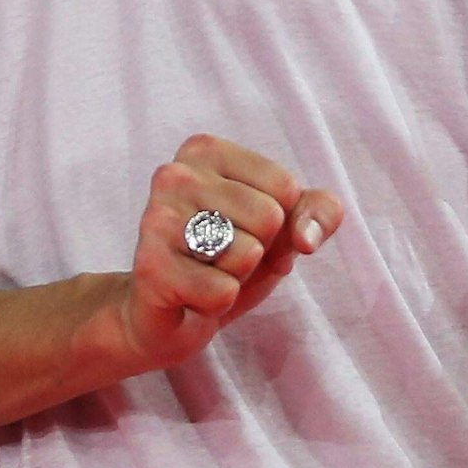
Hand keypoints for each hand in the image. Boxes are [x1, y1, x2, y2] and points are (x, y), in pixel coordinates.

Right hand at [112, 134, 343, 373]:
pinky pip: (222, 291)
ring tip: (205, 274)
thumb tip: (306, 238)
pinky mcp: (150, 265)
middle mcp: (175, 174)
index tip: (243, 229)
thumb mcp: (283, 229)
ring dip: (236, 278)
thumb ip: (317, 212)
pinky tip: (189, 297)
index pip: (286, 187)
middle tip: (222, 257)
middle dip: (257, 251)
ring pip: (247, 254)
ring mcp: (158, 217)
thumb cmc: (227, 260)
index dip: (279, 223)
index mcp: (205, 151)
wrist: (169, 316)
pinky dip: (217, 304)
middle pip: (269, 217)